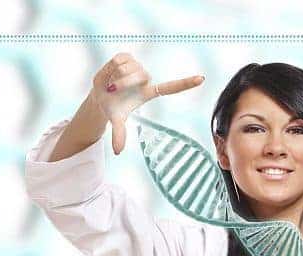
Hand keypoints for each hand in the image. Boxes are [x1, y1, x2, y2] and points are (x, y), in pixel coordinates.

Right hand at [89, 52, 204, 154]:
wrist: (99, 94)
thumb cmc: (113, 107)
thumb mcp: (116, 120)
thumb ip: (119, 134)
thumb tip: (117, 152)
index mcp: (149, 93)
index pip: (171, 88)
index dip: (186, 83)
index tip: (202, 79)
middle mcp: (146, 78)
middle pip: (139, 75)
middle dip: (122, 83)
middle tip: (112, 90)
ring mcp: (137, 66)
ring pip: (127, 68)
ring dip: (114, 77)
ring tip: (111, 83)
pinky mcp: (127, 57)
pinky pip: (118, 59)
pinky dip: (110, 68)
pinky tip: (109, 73)